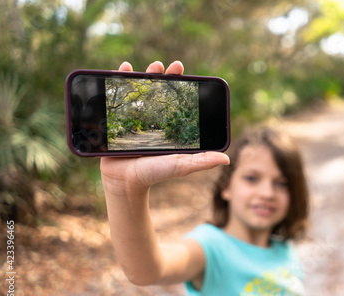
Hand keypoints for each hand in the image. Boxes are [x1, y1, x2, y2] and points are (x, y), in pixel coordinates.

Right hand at [100, 60, 229, 194]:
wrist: (124, 181)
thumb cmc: (153, 174)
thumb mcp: (181, 166)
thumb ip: (201, 161)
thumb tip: (227, 159)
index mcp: (168, 124)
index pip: (176, 100)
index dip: (182, 85)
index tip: (187, 73)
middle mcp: (152, 117)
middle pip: (159, 90)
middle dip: (166, 75)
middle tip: (174, 66)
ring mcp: (134, 115)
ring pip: (140, 89)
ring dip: (146, 74)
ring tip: (155, 66)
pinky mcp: (116, 117)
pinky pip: (117, 95)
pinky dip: (119, 78)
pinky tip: (124, 67)